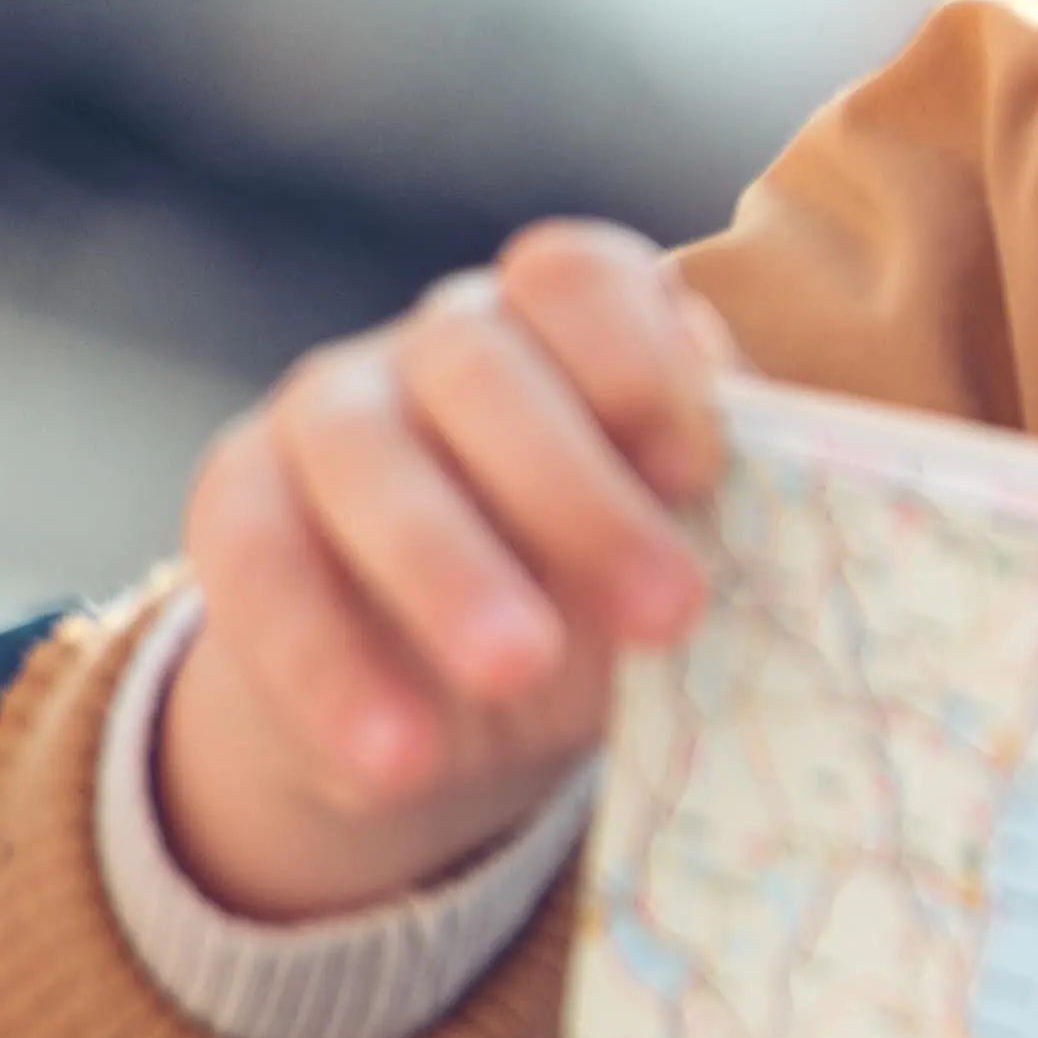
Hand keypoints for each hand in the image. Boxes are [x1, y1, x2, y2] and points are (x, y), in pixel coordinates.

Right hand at [157, 219, 727, 921]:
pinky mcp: (238, 505)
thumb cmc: (609, 592)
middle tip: (665, 611)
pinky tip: (395, 757)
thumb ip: (718, 516)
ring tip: (515, 678)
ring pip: (364, 460)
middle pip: (482, 368)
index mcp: (564, 325)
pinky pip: (257, 568)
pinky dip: (326, 667)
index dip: (644, 357)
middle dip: (573, 491)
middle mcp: (442, 346)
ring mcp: (328, 415)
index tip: (700, 467)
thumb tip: (800, 520)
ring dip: (445, 569)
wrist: (456, 690)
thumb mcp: (674, 555)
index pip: (584, 280)